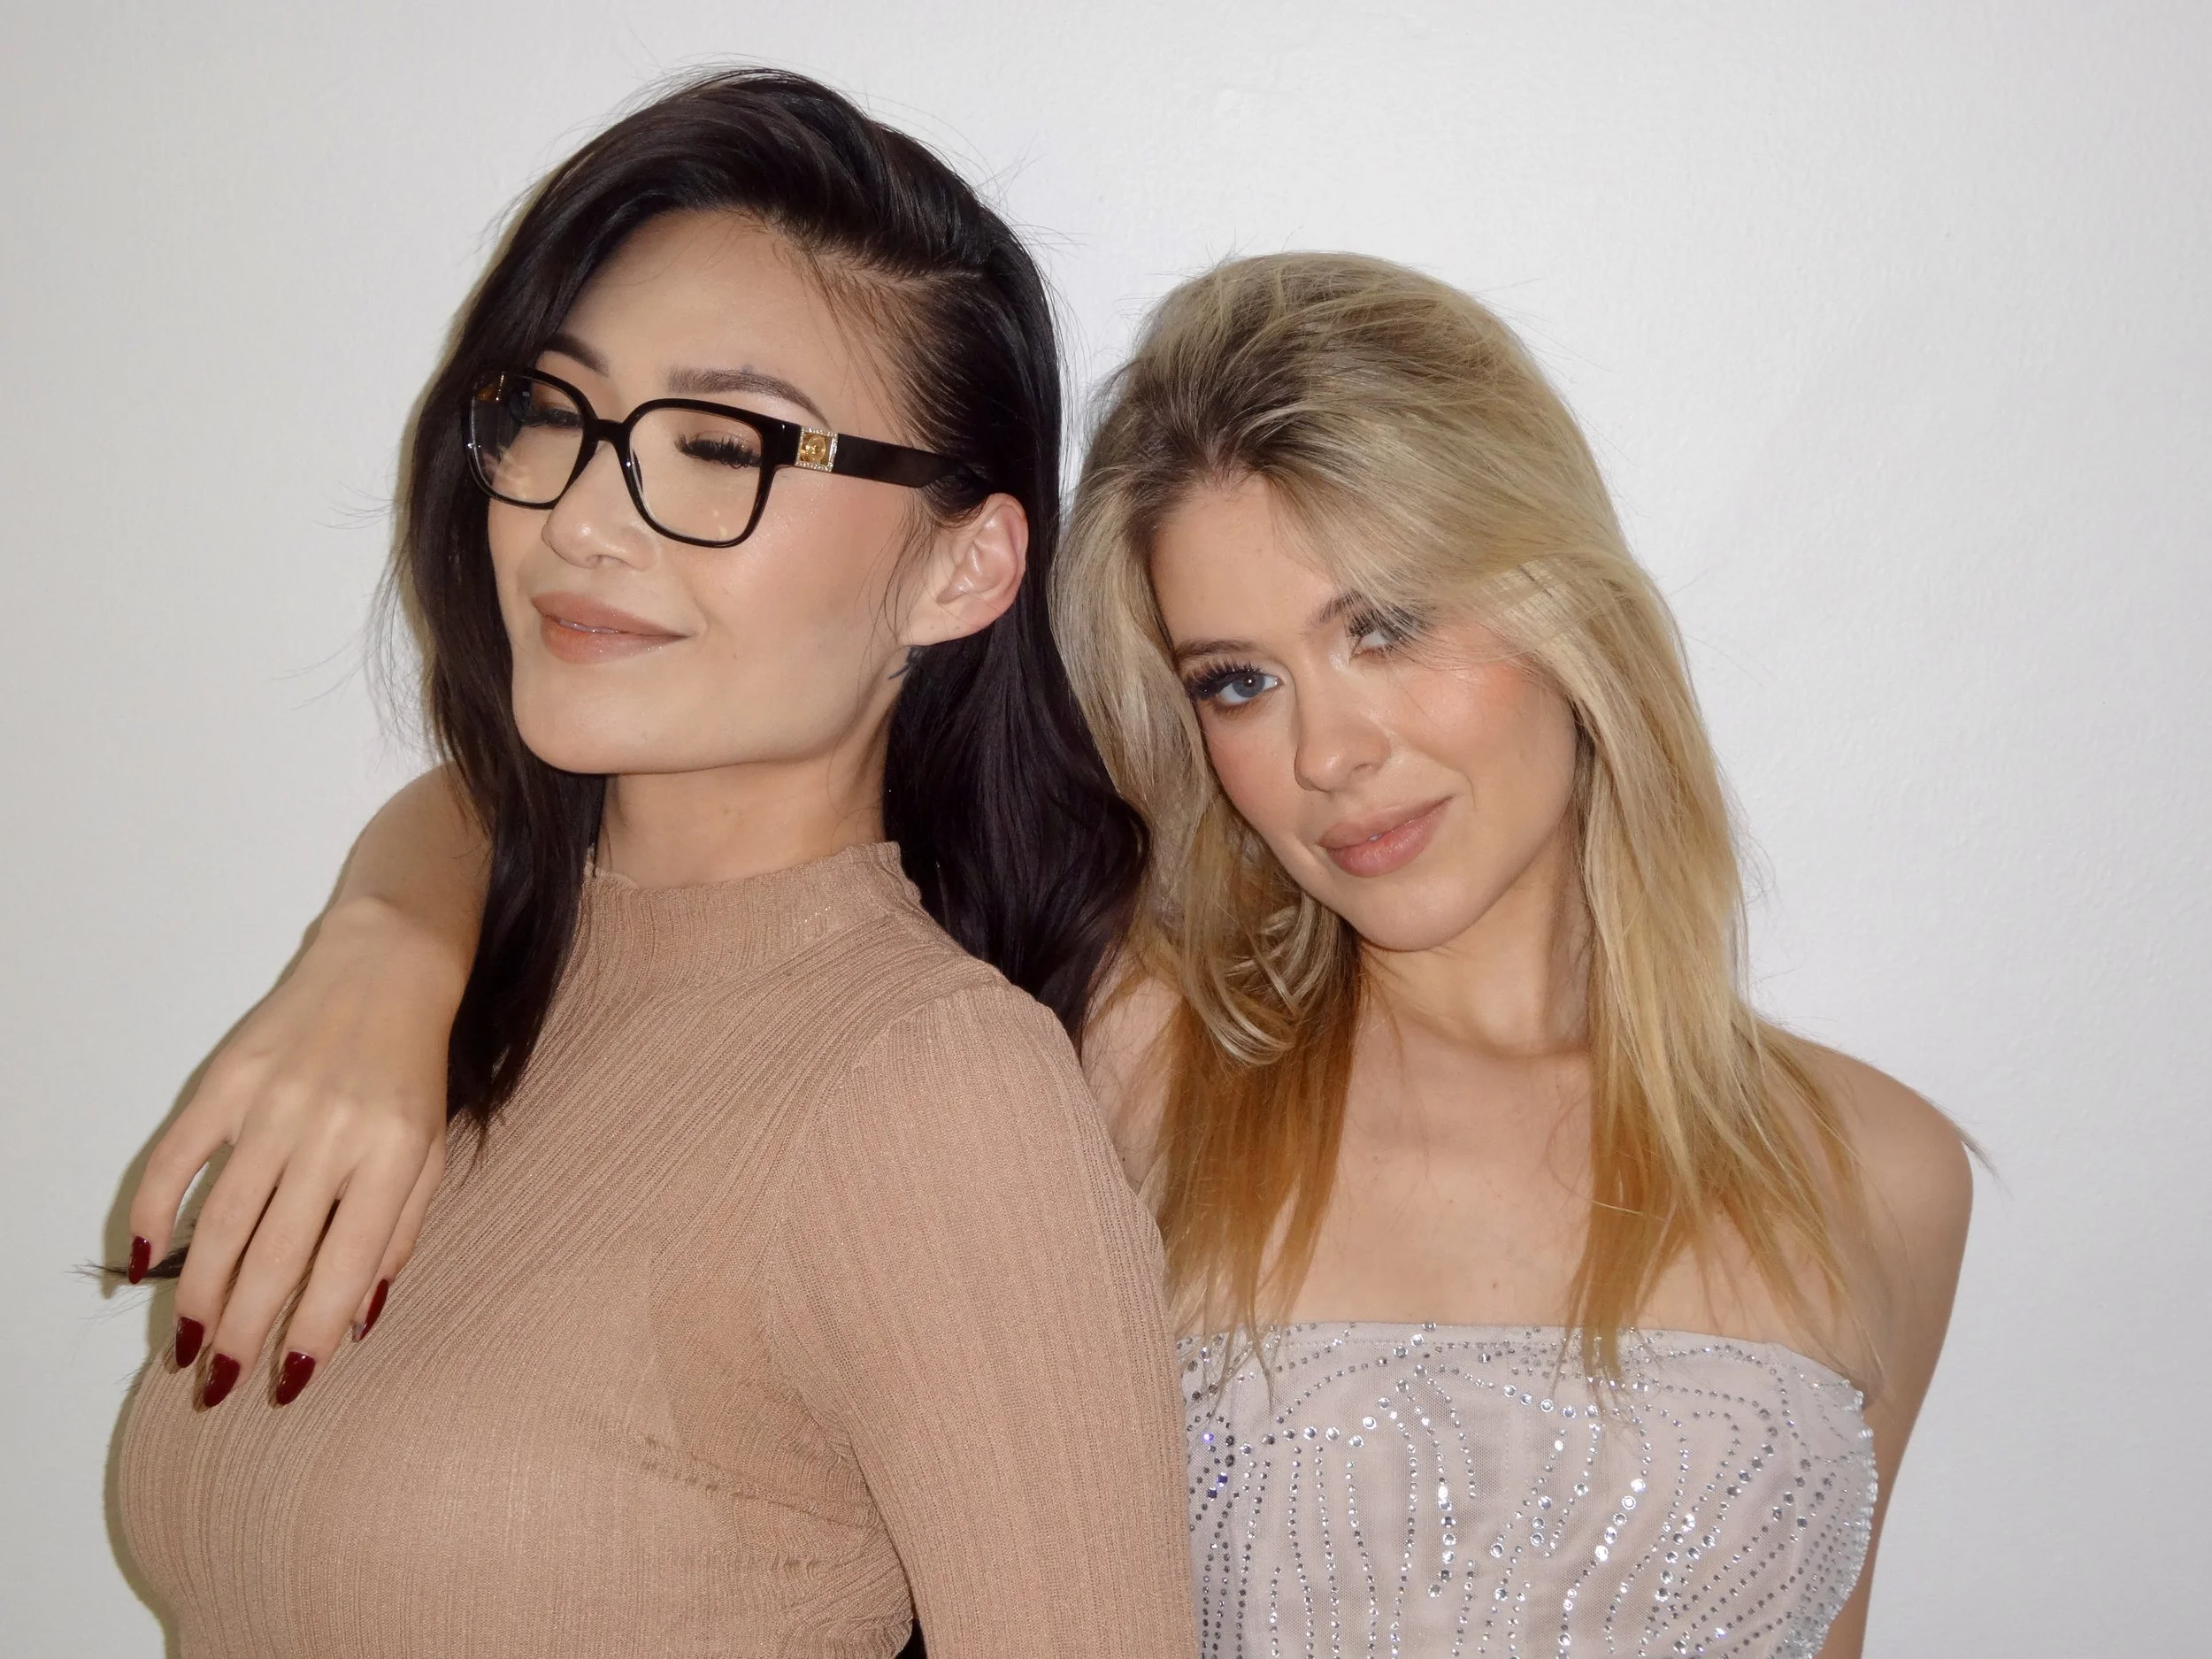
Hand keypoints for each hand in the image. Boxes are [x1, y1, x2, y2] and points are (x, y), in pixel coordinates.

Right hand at [129, 894, 460, 1403]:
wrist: (385, 966)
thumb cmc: (414, 1069)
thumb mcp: (430, 1147)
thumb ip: (402, 1231)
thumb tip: (360, 1319)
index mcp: (391, 1155)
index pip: (345, 1264)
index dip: (312, 1331)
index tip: (286, 1382)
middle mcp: (330, 1135)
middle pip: (273, 1255)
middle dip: (244, 1331)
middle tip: (219, 1383)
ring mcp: (271, 1107)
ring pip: (220, 1221)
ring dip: (198, 1293)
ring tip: (187, 1344)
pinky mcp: (224, 1081)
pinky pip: (176, 1159)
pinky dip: (150, 1214)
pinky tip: (142, 1264)